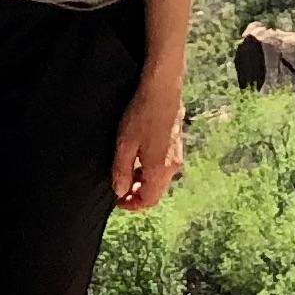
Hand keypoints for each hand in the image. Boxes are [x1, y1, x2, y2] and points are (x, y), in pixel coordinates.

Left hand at [110, 77, 184, 212]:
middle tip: (120, 189)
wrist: (162, 90)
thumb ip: (122, 170)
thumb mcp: (124, 144)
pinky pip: (164, 169)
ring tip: (126, 174)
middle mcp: (172, 167)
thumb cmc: (141, 115)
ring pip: (160, 181)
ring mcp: (177, 157)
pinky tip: (139, 159)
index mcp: (159, 170)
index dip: (132, 205)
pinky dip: (151, 172)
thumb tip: (120, 191)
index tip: (117, 200)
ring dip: (144, 183)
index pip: (148, 200)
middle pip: (156, 193)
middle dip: (137, 196)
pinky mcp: (177, 147)